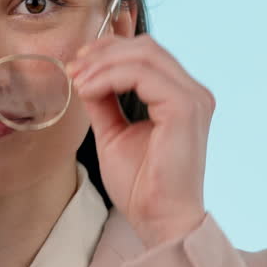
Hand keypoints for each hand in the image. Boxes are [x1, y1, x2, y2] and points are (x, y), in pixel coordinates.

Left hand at [65, 34, 213, 248]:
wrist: (159, 219)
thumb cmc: (142, 185)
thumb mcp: (113, 133)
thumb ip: (104, 102)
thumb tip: (84, 75)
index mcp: (181, 96)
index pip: (147, 53)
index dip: (109, 49)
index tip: (77, 64)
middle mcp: (193, 92)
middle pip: (146, 47)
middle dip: (103, 52)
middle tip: (73, 68)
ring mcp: (193, 99)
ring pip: (144, 55)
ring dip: (102, 63)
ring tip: (77, 81)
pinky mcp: (185, 108)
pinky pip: (142, 75)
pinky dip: (109, 77)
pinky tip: (88, 91)